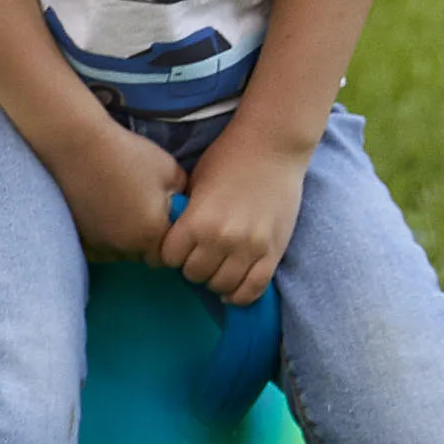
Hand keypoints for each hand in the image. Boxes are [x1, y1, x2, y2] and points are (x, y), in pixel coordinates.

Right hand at [55, 119, 182, 261]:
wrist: (79, 147)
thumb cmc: (128, 155)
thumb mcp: (170, 170)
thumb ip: (182, 195)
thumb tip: (180, 206)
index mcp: (151, 234)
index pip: (167, 254)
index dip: (166, 238)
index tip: (163, 219)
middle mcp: (124, 247)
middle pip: (141, 255)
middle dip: (145, 239)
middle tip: (141, 211)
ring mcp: (98, 244)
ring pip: (117, 253)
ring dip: (122, 240)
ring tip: (119, 211)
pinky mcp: (79, 237)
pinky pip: (97, 247)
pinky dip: (102, 236)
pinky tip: (101, 214)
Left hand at [162, 124, 308, 305]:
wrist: (272, 148)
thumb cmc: (228, 160)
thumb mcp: (193, 185)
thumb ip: (186, 216)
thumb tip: (174, 241)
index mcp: (196, 221)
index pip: (169, 258)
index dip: (170, 254)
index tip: (176, 248)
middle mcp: (222, 240)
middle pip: (194, 275)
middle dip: (192, 267)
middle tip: (198, 256)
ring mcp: (250, 249)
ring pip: (222, 286)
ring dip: (215, 280)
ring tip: (216, 268)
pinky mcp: (274, 253)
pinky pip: (254, 289)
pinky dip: (240, 295)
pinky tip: (232, 290)